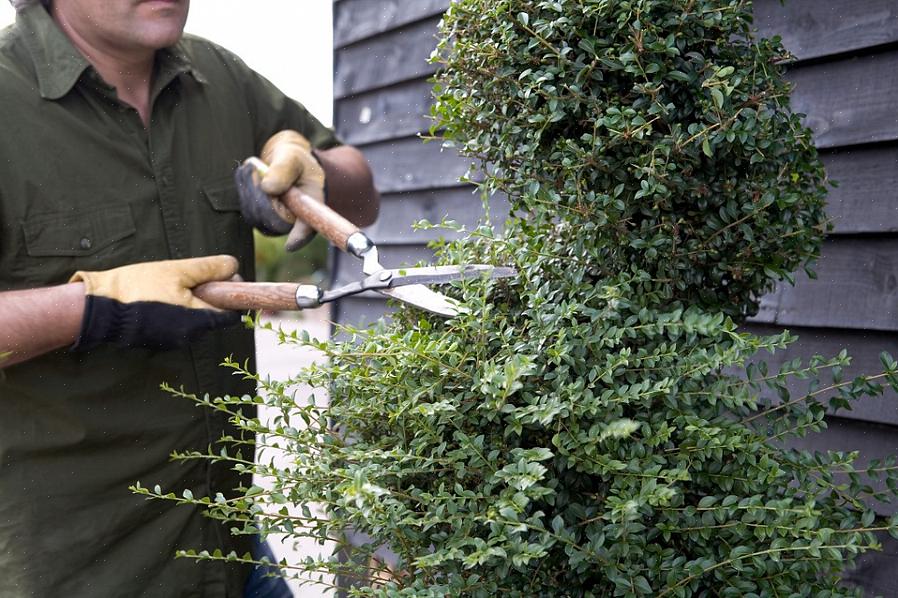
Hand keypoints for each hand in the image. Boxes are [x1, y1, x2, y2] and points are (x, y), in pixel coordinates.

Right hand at [69, 255, 240, 350]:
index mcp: (198, 321)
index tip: (221, 279)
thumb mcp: (177, 270)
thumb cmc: (138, 287)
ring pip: (193, 320)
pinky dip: (173, 311)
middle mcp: (189, 337)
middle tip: (188, 278)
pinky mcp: (157, 340)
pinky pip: (176, 324)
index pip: (230, 315)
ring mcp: (172, 341)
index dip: (230, 296)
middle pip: (211, 316)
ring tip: (167, 286)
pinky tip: (156, 296)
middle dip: (206, 297)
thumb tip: (233, 265)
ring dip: (189, 303)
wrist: (98, 307)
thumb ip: (208, 269)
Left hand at [237, 130, 325, 251]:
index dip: (300, 237)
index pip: (307, 228)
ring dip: (250, 186)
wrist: (283, 163)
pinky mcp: (259, 220)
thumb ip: (283, 170)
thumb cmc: (294, 161)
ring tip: (255, 166)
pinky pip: (245, 207)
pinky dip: (244, 187)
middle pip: (272, 218)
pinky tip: (250, 174)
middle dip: (260, 192)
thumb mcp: (293, 158)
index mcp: (311, 207)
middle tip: (255, 165)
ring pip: (255, 212)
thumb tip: (267, 187)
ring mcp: (275, 224)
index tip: (290, 245)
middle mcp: (294, 222)